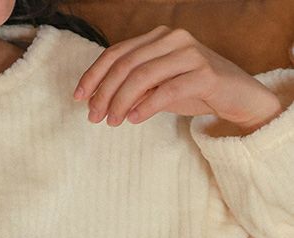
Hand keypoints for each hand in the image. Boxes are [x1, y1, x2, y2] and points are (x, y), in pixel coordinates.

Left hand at [73, 25, 283, 132]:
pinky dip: (146, 106)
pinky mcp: (205, 73)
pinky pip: (167, 89)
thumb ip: (132, 90)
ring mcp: (190, 54)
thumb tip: (99, 103)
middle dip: (104, 92)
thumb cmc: (193, 90)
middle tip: (94, 117)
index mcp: (158, 37)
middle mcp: (173, 39)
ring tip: (112, 121)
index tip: (78, 97)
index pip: (116, 53)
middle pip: (125, 64)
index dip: (93, 75)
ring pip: (143, 76)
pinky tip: (133, 119)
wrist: (237, 96)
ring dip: (121, 101)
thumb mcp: (157, 88)